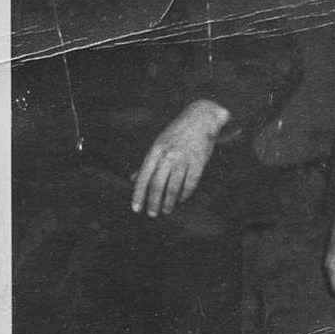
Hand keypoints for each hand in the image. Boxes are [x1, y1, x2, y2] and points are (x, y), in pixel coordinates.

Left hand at [131, 99, 229, 216]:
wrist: (201, 119)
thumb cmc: (177, 133)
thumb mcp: (158, 144)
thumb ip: (147, 162)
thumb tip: (133, 179)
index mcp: (155, 151)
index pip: (143, 177)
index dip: (138, 195)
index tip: (136, 209)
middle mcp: (167, 156)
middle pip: (157, 185)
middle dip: (153, 202)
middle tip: (152, 215)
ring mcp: (183, 160)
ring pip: (173, 187)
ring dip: (169, 202)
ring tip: (166, 211)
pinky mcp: (198, 162)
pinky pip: (190, 183)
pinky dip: (185, 194)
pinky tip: (181, 200)